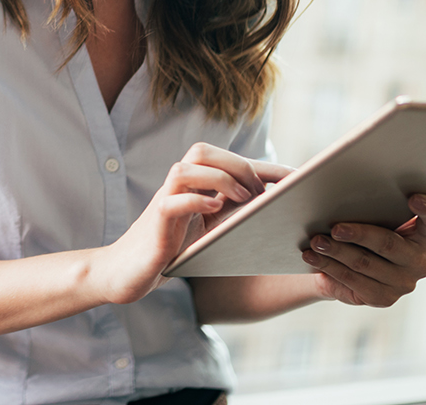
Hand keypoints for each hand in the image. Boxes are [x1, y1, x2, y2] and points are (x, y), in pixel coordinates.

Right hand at [91, 143, 291, 305]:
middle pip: (202, 151)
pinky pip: (172, 201)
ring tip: (242, 199)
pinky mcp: (154, 224)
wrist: (127, 273)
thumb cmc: (171, 252)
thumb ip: (231, 216)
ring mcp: (164, 203)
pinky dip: (196, 201)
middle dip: (238, 165)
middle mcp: (177, 188)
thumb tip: (276, 211)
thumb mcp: (208, 231)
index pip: (228, 161)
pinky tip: (214, 210)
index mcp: (193, 187)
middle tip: (260, 193)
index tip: (298, 178)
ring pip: (185, 169)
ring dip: (219, 179)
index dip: (265, 166)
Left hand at [302, 194, 425, 307]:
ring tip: (315, 241)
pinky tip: (312, 257)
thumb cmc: (362, 226)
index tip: (413, 198)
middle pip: (388, 243)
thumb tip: (342, 172)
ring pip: (364, 263)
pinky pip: (352, 281)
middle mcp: (420, 260)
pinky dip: (329, 266)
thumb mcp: (371, 212)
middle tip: (335, 228)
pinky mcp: (383, 298)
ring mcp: (404, 282)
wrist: (346, 265)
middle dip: (359, 234)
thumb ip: (375, 198)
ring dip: (336, 251)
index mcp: (425, 233)